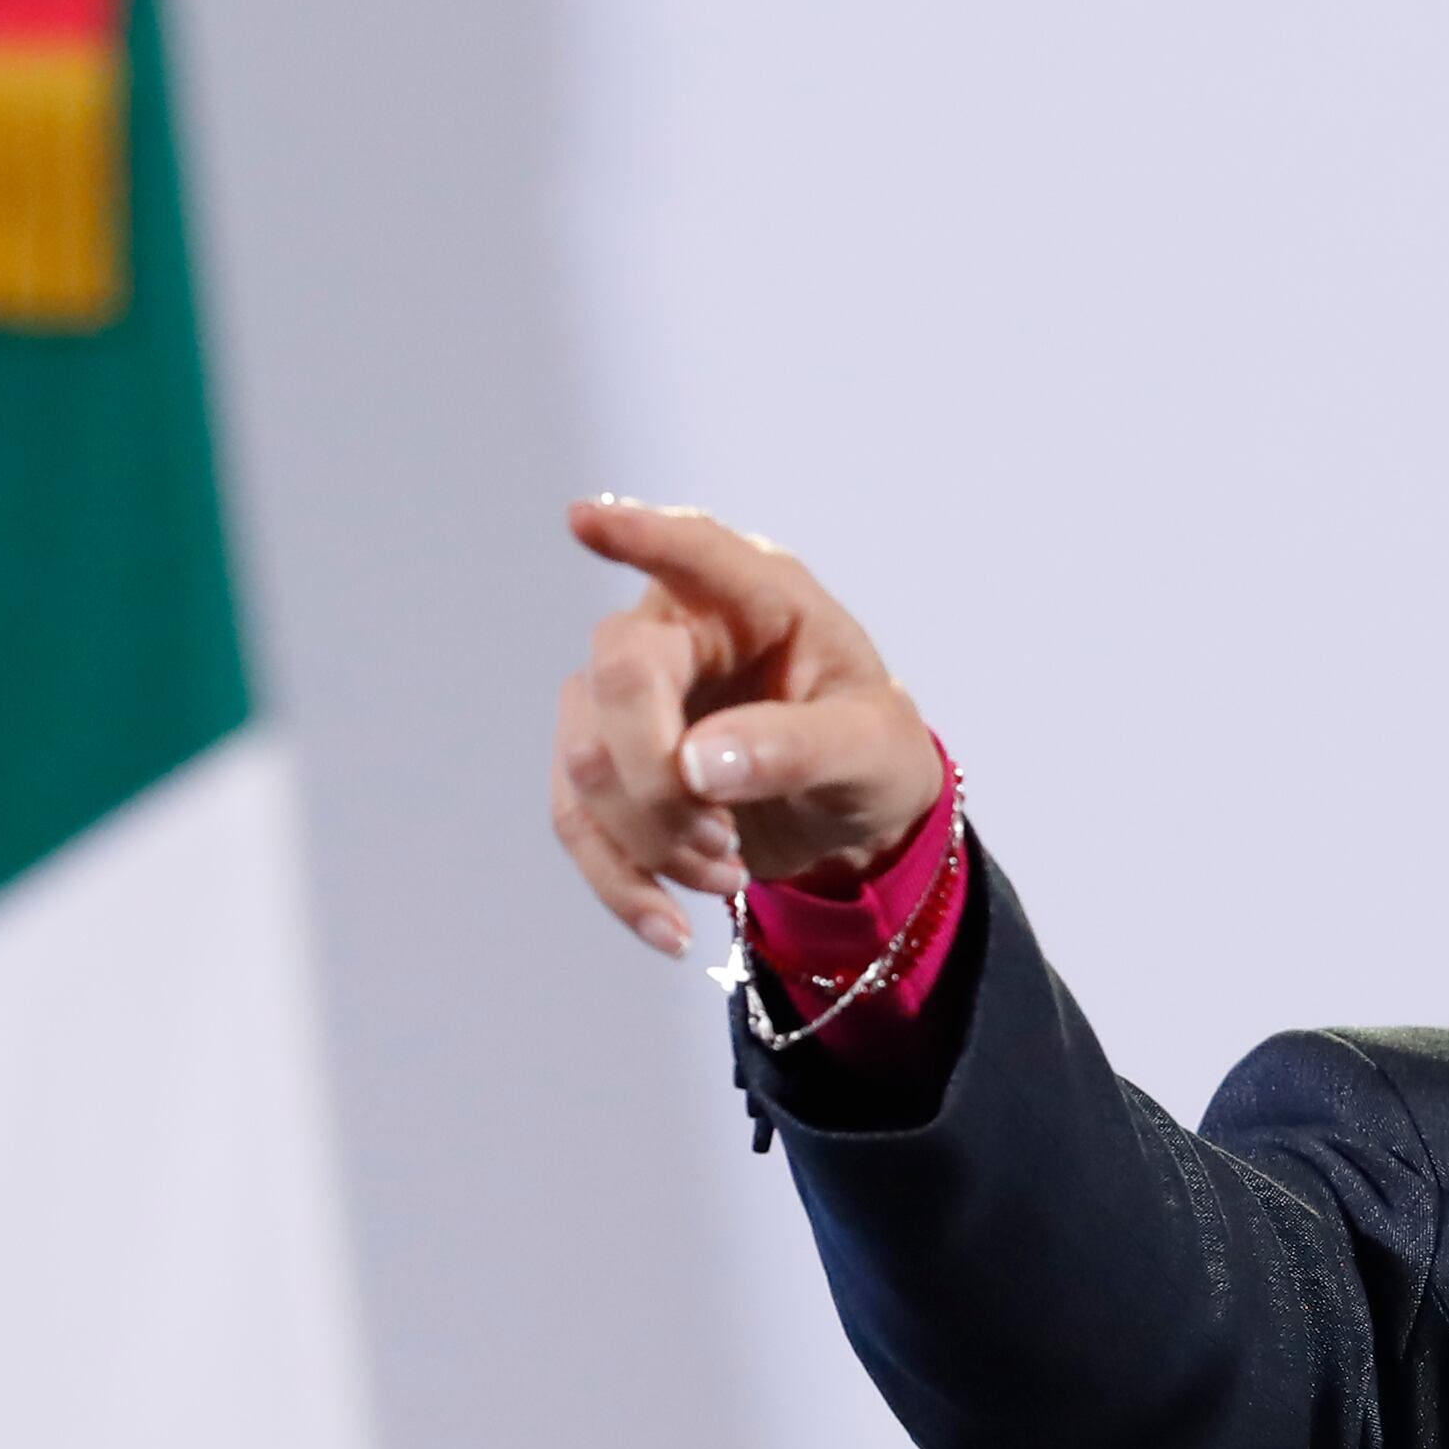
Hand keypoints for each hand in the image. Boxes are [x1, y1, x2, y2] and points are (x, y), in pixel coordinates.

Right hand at [549, 499, 945, 954]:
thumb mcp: (871, 751)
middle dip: (660, 780)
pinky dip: (620, 882)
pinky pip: (578, 820)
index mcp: (756, 598)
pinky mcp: (606, 762)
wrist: (850, 818)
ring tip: (727, 872)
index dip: (637, 535)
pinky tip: (670, 928)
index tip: (585, 520)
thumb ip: (797, 747)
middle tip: (727, 843)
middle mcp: (678, 629)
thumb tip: (696, 764)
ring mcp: (628, 694)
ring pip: (588, 759)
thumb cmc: (870, 753)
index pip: (693, 550)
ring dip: (650, 838)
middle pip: (617, 678)